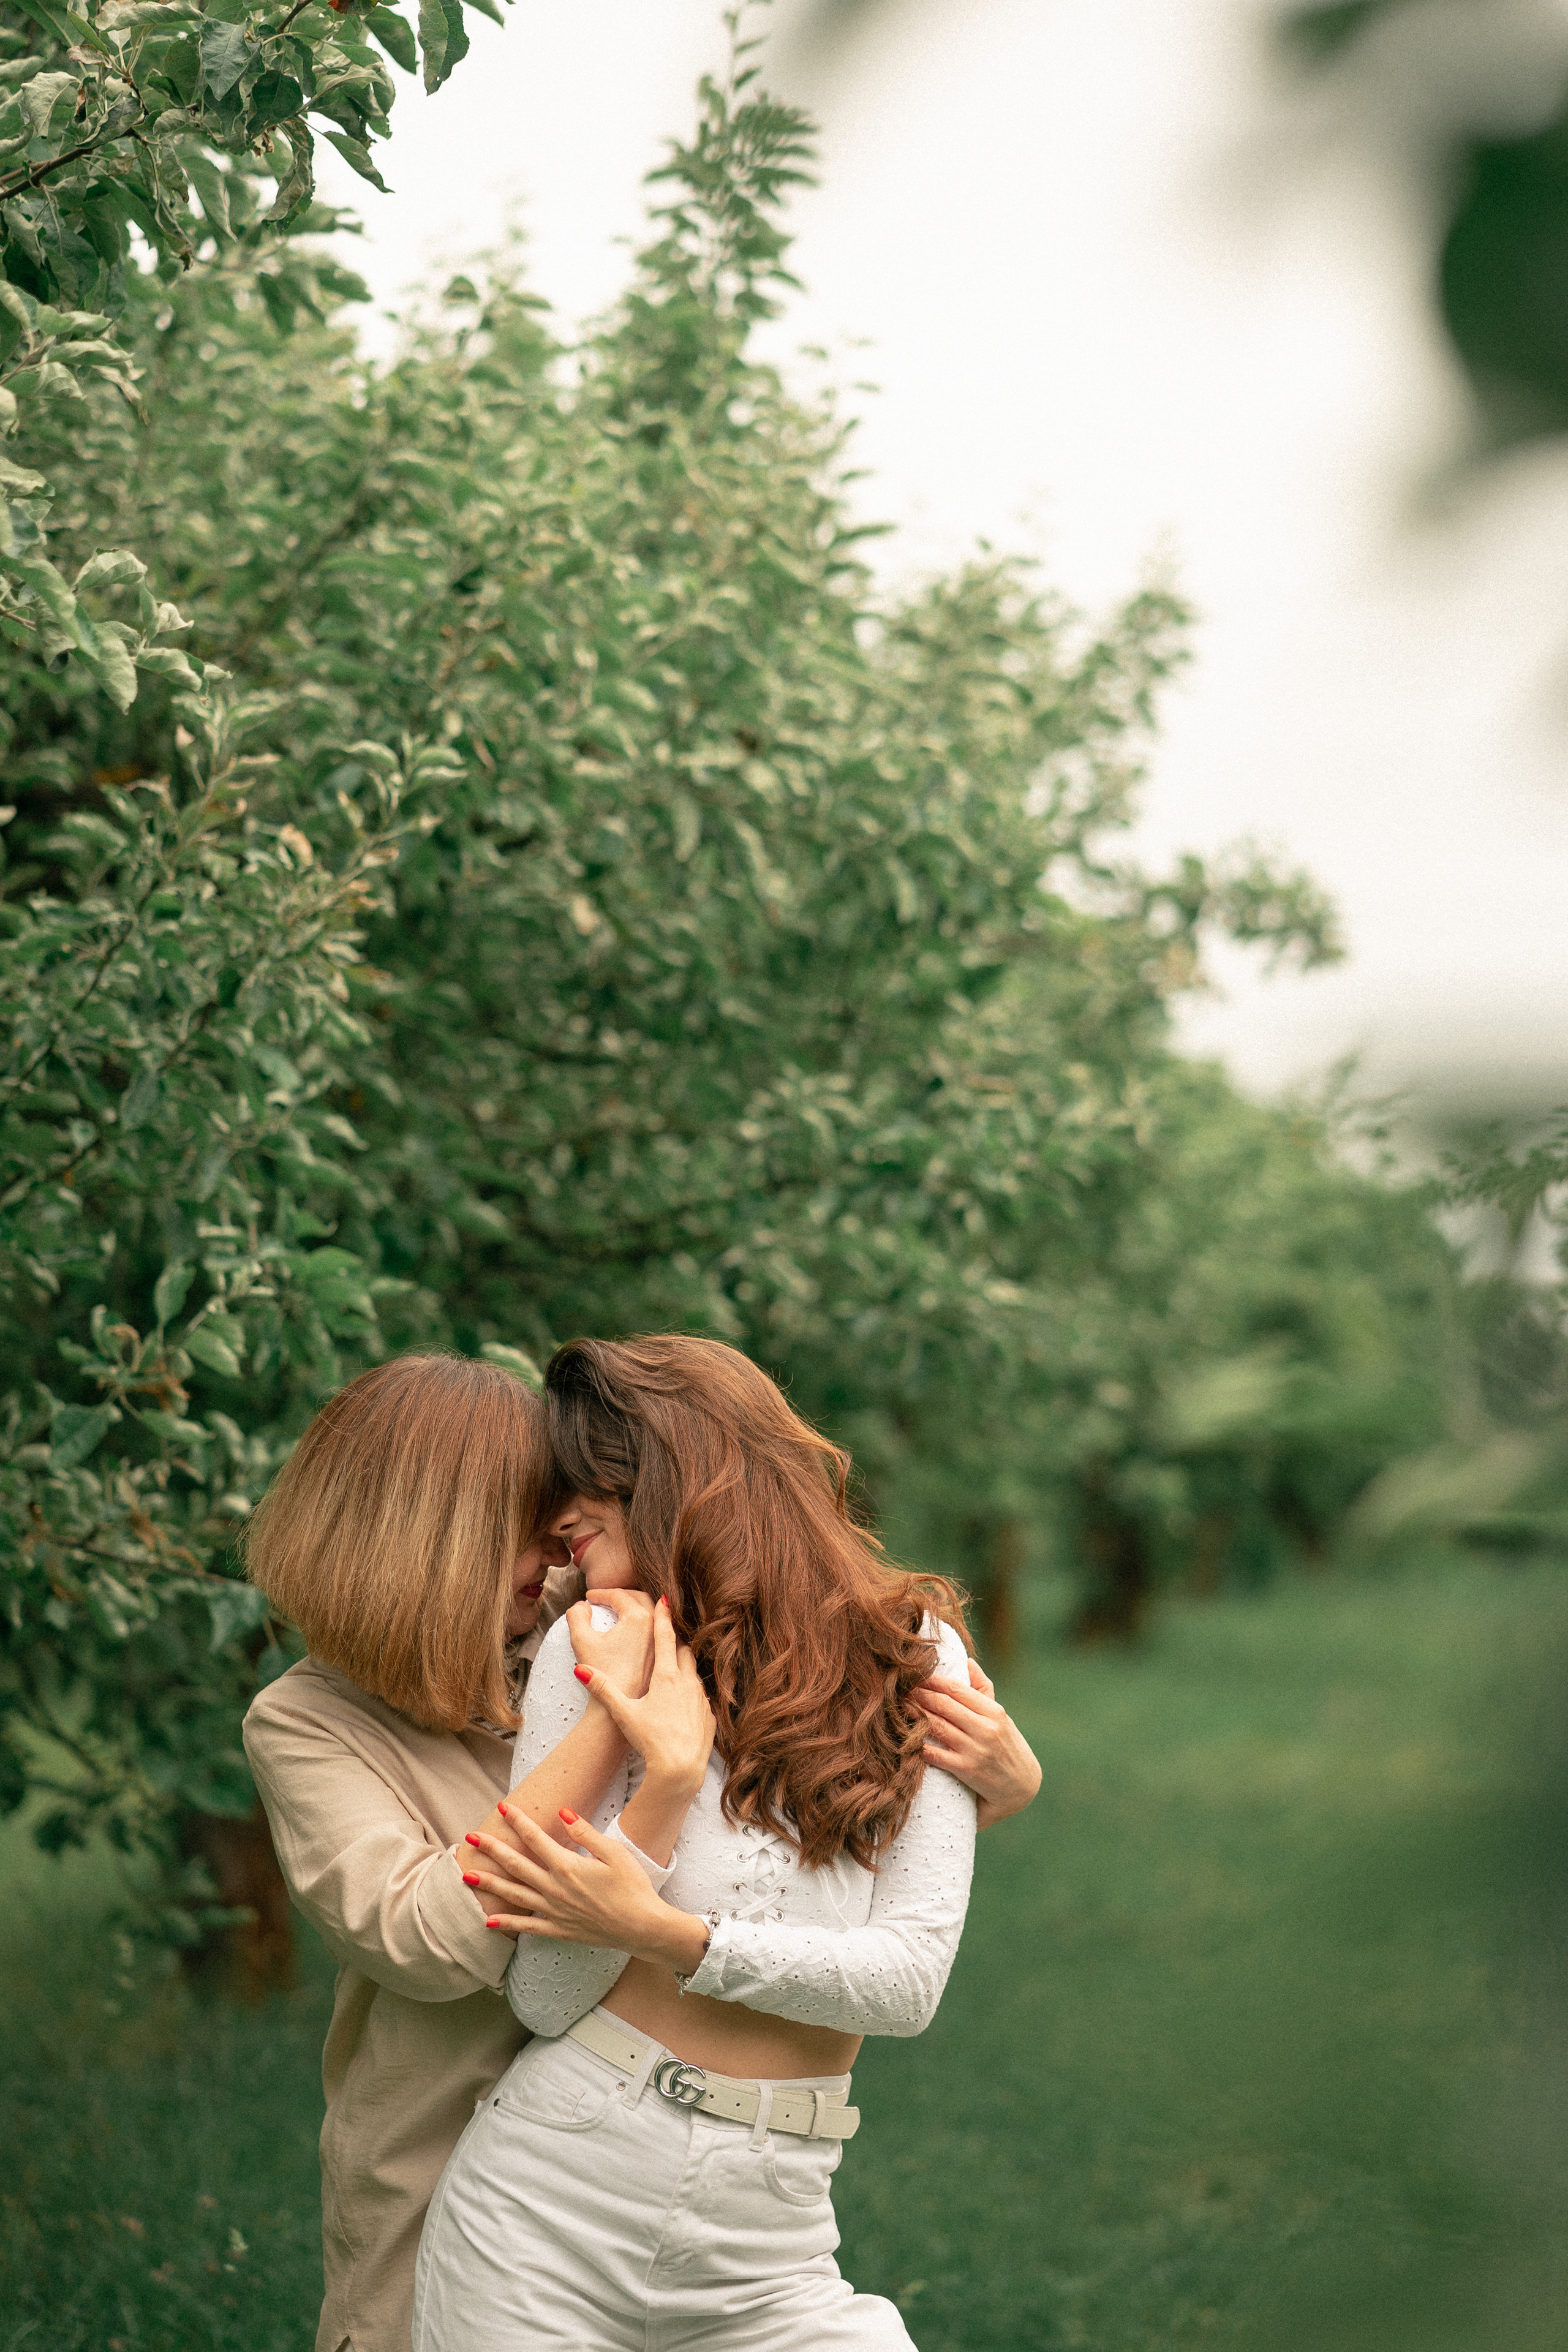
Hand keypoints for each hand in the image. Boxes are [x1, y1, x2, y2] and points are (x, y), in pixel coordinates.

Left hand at [470, 1805, 709, 1976]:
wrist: (642, 1926)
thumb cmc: (633, 1886)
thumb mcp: (614, 1852)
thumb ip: (585, 1833)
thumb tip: (562, 1812)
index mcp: (567, 1866)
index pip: (535, 1838)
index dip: (517, 1820)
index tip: (502, 1806)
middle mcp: (555, 1888)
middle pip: (516, 1865)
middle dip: (491, 1848)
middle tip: (470, 1836)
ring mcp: (554, 1911)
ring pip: (514, 1894)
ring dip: (489, 1883)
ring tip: (466, 1875)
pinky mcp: (559, 1929)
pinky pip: (527, 1926)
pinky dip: (507, 1923)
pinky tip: (488, 1921)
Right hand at [575, 1596, 714, 1800]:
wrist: (680, 1769)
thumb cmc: (650, 1739)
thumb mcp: (622, 1713)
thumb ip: (602, 1689)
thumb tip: (580, 1668)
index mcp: (666, 1675)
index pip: (665, 1636)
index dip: (663, 1616)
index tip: (664, 1599)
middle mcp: (688, 1681)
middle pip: (683, 1650)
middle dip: (675, 1641)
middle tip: (666, 1635)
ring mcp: (701, 1698)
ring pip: (694, 1672)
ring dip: (684, 1666)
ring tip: (674, 1666)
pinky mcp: (709, 1716)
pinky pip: (702, 1696)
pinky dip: (692, 1692)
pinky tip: (684, 1701)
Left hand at [913, 1657, 1041, 1831]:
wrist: (1022, 1787)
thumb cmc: (1008, 1746)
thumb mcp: (1001, 1717)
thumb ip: (983, 1689)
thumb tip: (967, 1662)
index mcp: (993, 1711)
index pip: (957, 1689)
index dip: (932, 1680)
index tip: (914, 1674)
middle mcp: (985, 1728)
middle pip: (943, 1705)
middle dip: (919, 1694)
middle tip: (899, 1687)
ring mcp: (975, 1750)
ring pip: (937, 1727)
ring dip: (915, 1715)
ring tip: (899, 1706)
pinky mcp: (967, 1770)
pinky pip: (936, 1755)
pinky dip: (919, 1745)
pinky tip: (907, 1737)